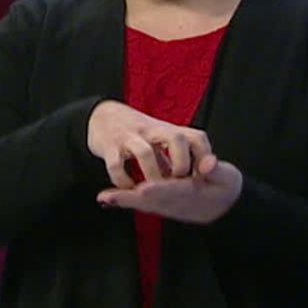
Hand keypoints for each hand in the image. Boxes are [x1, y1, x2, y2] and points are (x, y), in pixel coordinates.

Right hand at [85, 100, 213, 189]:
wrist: (103, 117)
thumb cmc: (138, 134)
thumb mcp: (162, 141)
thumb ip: (177, 158)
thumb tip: (197, 179)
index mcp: (168, 130)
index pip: (196, 137)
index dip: (203, 156)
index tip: (204, 175)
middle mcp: (151, 130)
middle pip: (175, 139)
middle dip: (180, 164)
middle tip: (176, 182)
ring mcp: (129, 136)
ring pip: (145, 152)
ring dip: (152, 175)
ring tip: (152, 190)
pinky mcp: (108, 146)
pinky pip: (116, 164)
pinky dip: (123, 180)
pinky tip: (127, 188)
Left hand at [97, 157, 243, 223]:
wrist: (228, 208)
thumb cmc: (227, 187)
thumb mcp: (228, 177)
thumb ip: (217, 170)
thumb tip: (210, 164)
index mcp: (193, 193)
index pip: (174, 190)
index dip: (159, 189)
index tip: (144, 188)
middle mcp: (178, 202)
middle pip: (152, 200)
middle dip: (131, 198)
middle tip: (110, 196)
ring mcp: (170, 206)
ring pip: (144, 204)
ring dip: (124, 201)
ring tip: (105, 197)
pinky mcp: (163, 205)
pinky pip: (143, 204)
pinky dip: (126, 201)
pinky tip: (108, 199)